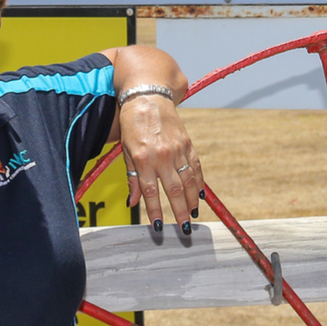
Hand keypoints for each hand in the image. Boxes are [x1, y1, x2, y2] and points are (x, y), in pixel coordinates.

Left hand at [118, 94, 205, 234]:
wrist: (147, 96)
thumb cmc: (132, 125)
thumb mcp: (126, 151)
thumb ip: (132, 178)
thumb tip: (133, 202)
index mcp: (143, 158)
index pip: (150, 192)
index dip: (155, 211)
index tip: (158, 227)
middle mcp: (161, 155)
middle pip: (173, 189)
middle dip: (179, 211)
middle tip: (184, 228)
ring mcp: (177, 149)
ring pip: (188, 180)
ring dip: (192, 200)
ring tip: (194, 215)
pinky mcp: (187, 143)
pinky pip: (195, 166)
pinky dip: (199, 182)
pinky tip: (200, 195)